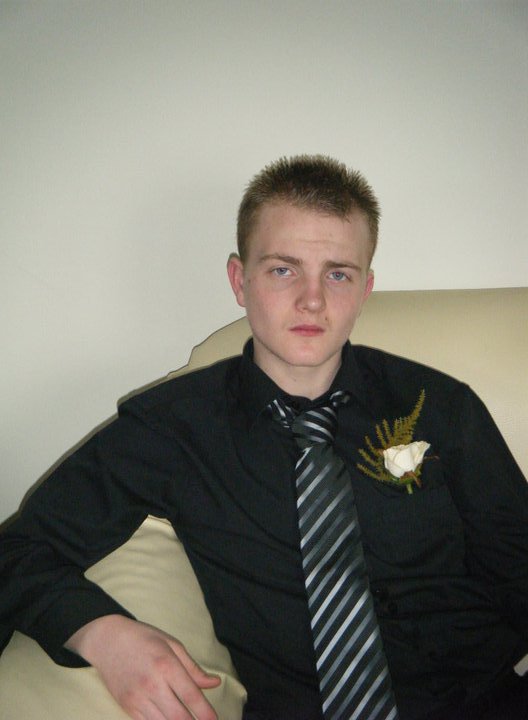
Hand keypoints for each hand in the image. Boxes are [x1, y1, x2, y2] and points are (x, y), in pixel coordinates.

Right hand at [66, 615, 220, 718]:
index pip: (191, 695)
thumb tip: (215, 682)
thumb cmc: (143, 638)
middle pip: (178, 716)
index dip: (205, 712)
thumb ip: (193, 668)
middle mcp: (152, 684)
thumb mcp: (172, 644)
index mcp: (167, 665)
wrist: (107, 641)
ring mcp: (137, 698)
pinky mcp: (127, 707)